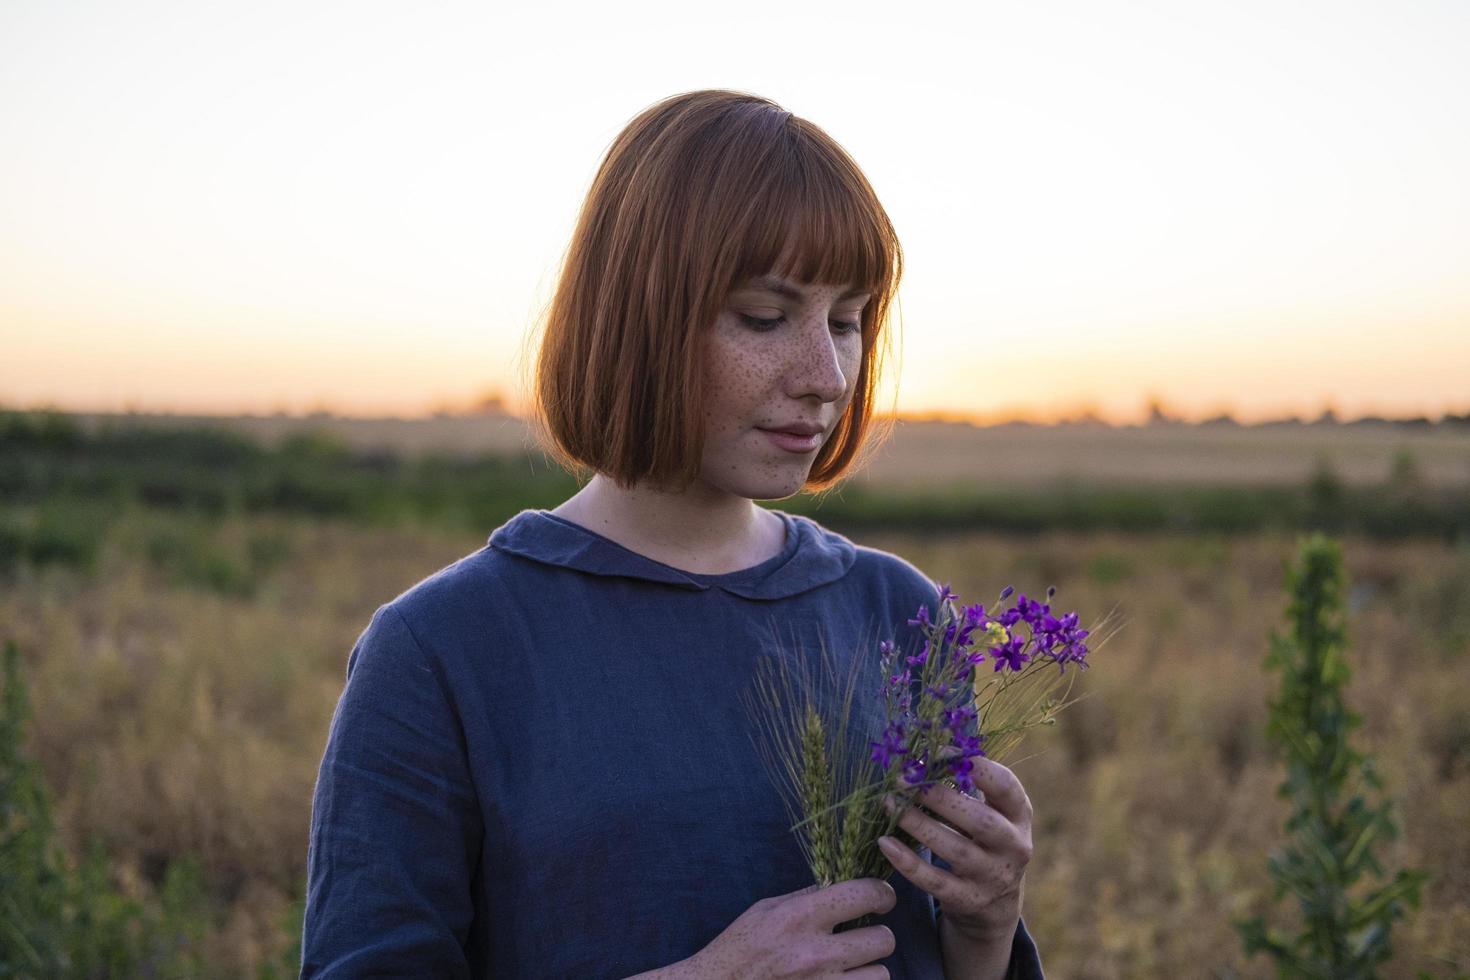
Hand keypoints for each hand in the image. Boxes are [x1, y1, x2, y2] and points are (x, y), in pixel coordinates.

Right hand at [656, 878, 897, 978]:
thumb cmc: (741, 946)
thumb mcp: (768, 909)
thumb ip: (807, 897)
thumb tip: (842, 882)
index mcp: (800, 917)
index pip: (863, 895)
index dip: (881, 892)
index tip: (880, 896)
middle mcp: (815, 953)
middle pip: (883, 939)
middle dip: (878, 933)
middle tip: (864, 934)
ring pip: (881, 974)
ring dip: (870, 968)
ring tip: (852, 963)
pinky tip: (843, 979)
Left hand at [878, 755, 1032, 944]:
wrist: (996, 902)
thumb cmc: (983, 838)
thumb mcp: (990, 810)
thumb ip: (967, 782)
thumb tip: (924, 746)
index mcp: (1019, 815)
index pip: (1005, 786)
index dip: (975, 766)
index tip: (939, 752)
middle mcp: (1013, 846)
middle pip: (980, 821)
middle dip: (940, 797)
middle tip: (904, 779)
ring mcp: (992, 877)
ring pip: (955, 851)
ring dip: (918, 824)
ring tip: (888, 802)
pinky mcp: (969, 900)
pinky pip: (935, 882)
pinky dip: (908, 862)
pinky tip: (885, 842)